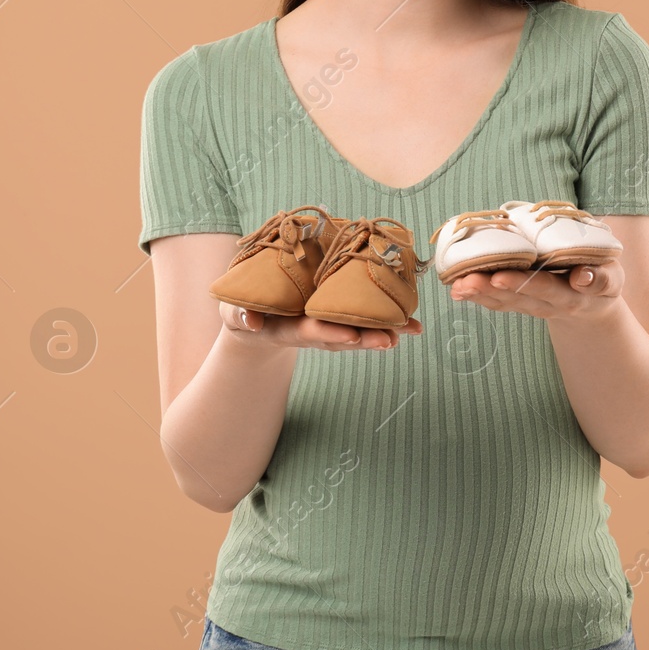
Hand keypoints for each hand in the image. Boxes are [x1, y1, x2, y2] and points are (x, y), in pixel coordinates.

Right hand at [219, 301, 419, 349]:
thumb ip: (239, 315)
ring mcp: (327, 327)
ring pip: (359, 331)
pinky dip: (390, 324)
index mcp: (287, 328)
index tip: (350, 336)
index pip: (310, 332)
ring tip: (411, 330)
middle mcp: (312, 331)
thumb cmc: (243, 309)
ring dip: (384, 332)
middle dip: (366, 339)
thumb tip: (249, 322)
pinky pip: (366, 322)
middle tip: (390, 340)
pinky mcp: (337, 319)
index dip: (330, 333)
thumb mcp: (233, 311)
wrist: (255, 319)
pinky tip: (415, 326)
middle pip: (342, 337)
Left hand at [447, 260, 624, 322]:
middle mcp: (547, 304)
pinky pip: (495, 302)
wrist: (592, 306)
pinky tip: (457, 287)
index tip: (500, 277)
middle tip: (466, 280)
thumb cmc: (603, 279)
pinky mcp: (518, 303)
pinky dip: (476, 296)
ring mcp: (530, 305)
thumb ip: (601, 278)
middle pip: (515, 297)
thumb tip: (582, 276)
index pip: (545, 289)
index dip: (522, 284)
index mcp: (571, 294)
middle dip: (489, 289)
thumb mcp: (612, 277)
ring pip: (501, 302)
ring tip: (455, 284)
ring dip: (477, 293)